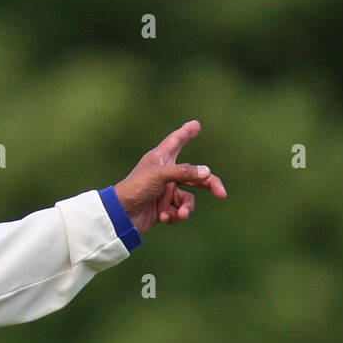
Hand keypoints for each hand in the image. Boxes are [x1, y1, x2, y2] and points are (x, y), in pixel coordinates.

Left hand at [112, 119, 225, 234]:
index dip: (186, 133)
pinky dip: (173, 216)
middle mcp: (165, 174)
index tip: (196, 124)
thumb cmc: (136, 188)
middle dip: (209, 184)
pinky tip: (162, 218)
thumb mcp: (160, 175)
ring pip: (188, 199)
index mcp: (161, 158)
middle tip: (221, 193)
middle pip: (195, 176)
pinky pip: (178, 211)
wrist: (121, 215)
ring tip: (179, 215)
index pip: (176, 141)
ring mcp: (165, 192)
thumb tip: (207, 172)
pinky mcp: (163, 209)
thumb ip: (185, 172)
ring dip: (186, 208)